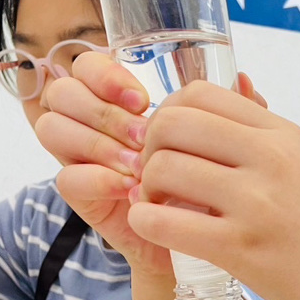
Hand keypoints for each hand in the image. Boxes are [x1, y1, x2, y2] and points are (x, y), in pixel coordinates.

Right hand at [34, 53, 265, 278]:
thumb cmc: (207, 176)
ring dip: (97, 142)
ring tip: (138, 164)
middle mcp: (93, 122)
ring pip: (52, 128)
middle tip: (142, 133)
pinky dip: (95, 177)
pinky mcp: (82, 195)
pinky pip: (65, 176)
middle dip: (102, 111)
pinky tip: (127, 187)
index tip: (141, 98)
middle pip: (62, 93)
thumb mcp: (220, 139)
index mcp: (118, 98)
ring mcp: (83, 157)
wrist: (200, 235)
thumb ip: (232, 110)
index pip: (86, 64)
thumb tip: (247, 80)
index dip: (103, 73)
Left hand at [127, 81, 299, 299]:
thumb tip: (225, 101)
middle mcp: (270, 157)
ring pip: (163, 169)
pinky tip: (157, 229)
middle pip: (172, 123)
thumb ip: (264, 139)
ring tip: (164, 207)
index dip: (168, 115)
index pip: (200, 94)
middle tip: (159, 178)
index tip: (171, 144)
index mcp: (284, 134)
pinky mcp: (242, 248)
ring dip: (148, 188)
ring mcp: (256, 202)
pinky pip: (165, 223)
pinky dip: (147, 223)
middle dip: (149, 148)